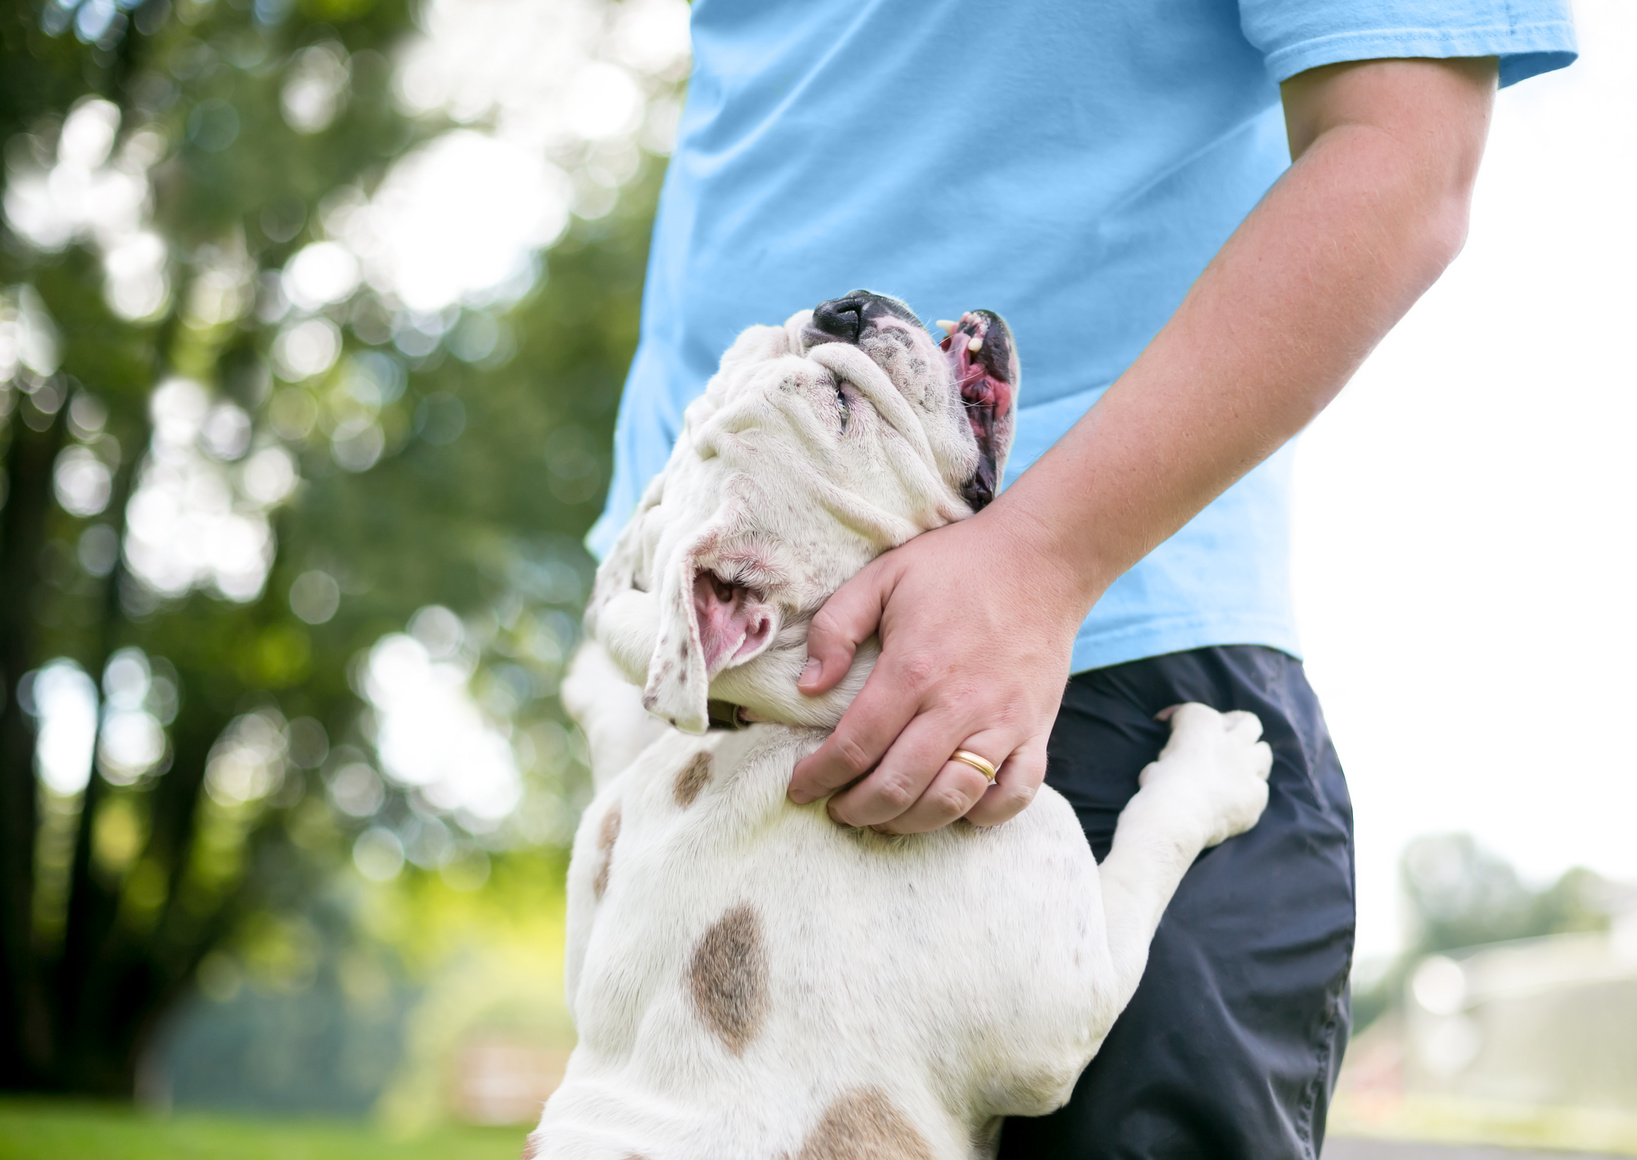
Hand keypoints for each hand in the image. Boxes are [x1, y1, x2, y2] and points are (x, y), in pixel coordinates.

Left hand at [787, 509, 1088, 832]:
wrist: (1042, 558)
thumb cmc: (957, 566)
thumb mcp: (882, 576)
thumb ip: (836, 628)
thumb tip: (808, 687)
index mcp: (913, 668)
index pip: (855, 745)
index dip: (820, 777)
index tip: (800, 788)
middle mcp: (959, 704)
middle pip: (898, 785)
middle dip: (857, 809)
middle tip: (837, 809)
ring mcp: (1003, 722)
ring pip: (952, 800)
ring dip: (909, 823)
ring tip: (883, 818)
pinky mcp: (1037, 729)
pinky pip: (1014, 793)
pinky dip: (983, 815)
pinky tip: (953, 808)